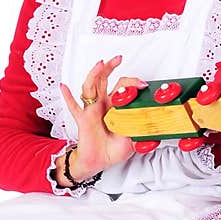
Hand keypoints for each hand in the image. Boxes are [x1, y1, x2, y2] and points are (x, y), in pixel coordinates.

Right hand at [59, 56, 135, 180]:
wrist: (99, 161)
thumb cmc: (113, 149)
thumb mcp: (134, 138)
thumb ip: (142, 130)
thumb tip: (157, 127)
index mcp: (116, 107)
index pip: (123, 88)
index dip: (132, 83)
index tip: (143, 84)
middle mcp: (103, 104)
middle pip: (105, 80)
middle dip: (110, 68)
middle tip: (118, 58)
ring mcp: (92, 110)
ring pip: (90, 87)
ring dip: (94, 74)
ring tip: (100, 64)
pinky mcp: (83, 119)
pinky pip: (74, 107)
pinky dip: (68, 97)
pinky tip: (63, 87)